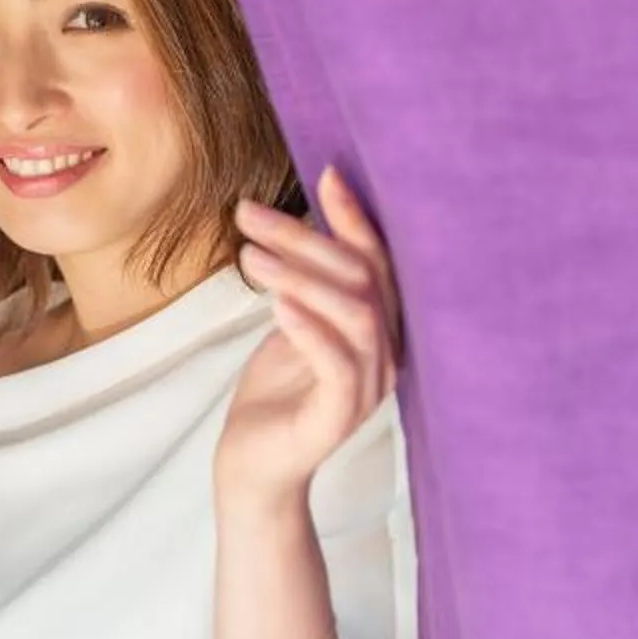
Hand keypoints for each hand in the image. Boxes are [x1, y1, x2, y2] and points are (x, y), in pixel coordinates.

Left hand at [216, 168, 401, 508]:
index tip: (326, 172)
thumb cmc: (275, 393)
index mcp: (380, 329)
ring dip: (302, 276)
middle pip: (362, 280)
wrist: (254, 466)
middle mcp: (386, 355)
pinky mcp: (341, 418)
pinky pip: (338, 365)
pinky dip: (310, 328)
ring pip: (354, 315)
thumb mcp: (294, 322)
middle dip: (306, 239)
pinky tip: (278, 303)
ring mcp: (369, 388)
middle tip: (250, 214)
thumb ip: (310, 281)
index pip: (377, 262)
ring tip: (251, 255)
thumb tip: (308, 218)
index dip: (355, 218)